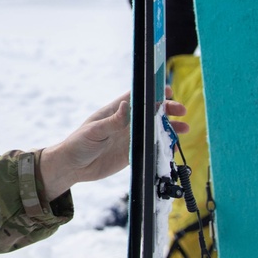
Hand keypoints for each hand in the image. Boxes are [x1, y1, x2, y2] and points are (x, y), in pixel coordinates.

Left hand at [39, 92, 189, 199]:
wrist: (73, 167)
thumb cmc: (78, 144)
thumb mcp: (94, 132)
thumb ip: (112, 121)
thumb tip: (126, 105)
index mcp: (115, 111)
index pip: (137, 97)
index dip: (153, 92)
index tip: (168, 90)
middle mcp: (125, 122)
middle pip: (151, 112)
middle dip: (167, 109)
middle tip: (181, 111)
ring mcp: (130, 137)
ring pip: (154, 129)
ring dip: (169, 128)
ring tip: (185, 128)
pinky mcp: (132, 153)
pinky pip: (151, 148)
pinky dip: (163, 147)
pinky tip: (173, 147)